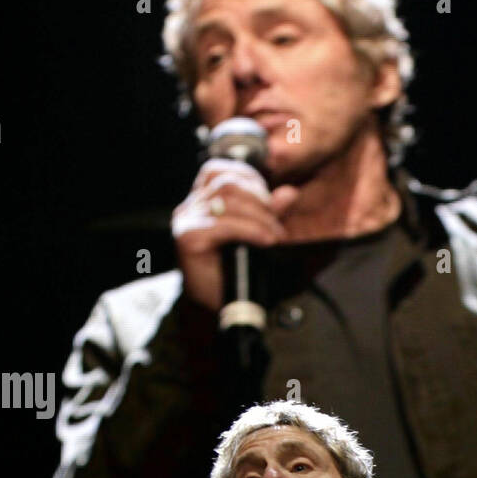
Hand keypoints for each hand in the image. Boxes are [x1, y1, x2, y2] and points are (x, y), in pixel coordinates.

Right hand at [171, 159, 299, 311]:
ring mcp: (186, 220)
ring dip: (259, 217)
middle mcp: (190, 206)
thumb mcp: (258, 235)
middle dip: (260, 202)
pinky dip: (250, 230)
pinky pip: (223, 224)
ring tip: (275, 236)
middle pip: (228, 184)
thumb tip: (290, 192)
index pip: (220, 170)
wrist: (223, 307)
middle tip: (278, 226)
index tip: (271, 202)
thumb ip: (270, 212)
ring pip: (227, 200)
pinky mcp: (188, 238)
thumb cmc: (237, 271)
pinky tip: (266, 240)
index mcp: (202, 199)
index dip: (249, 179)